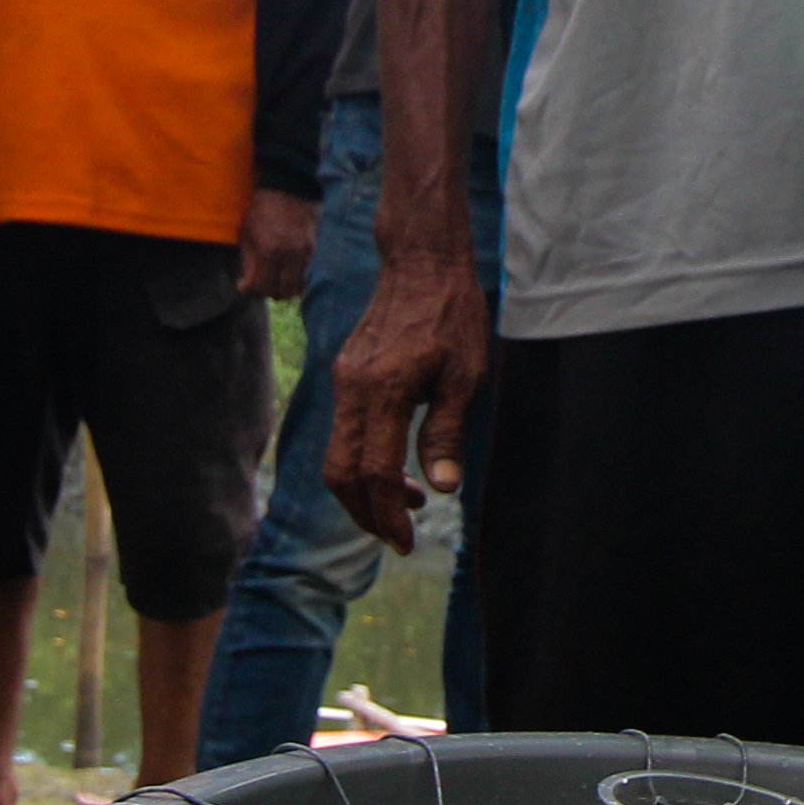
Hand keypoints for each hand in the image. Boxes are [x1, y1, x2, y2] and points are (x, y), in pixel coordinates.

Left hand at [239, 188, 316, 300]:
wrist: (288, 189)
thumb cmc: (262, 209)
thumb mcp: (246, 233)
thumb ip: (248, 261)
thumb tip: (246, 285)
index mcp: (269, 251)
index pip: (263, 287)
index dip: (252, 290)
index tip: (245, 286)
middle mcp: (290, 255)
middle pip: (282, 292)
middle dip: (270, 292)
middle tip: (262, 284)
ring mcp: (306, 253)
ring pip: (298, 287)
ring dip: (286, 288)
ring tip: (277, 280)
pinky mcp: (316, 249)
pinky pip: (309, 275)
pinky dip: (299, 279)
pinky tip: (291, 273)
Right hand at [325, 254, 491, 551]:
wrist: (421, 262)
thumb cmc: (453, 315)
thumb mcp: (466, 376)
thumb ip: (447, 433)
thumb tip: (440, 488)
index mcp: (384, 391)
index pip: (375, 473)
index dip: (388, 515)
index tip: (406, 542)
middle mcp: (352, 389)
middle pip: (340, 473)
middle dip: (366, 514)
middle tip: (398, 538)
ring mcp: (343, 381)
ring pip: (337, 456)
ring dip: (364, 491)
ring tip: (406, 505)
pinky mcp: (345, 375)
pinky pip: (344, 433)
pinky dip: (363, 462)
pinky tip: (398, 467)